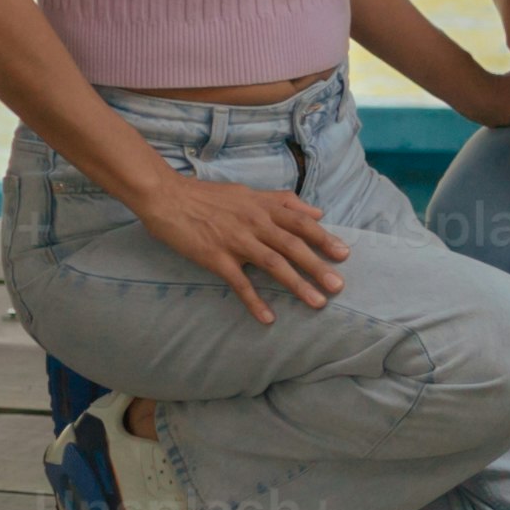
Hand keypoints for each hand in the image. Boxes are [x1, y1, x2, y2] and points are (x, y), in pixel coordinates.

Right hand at [140, 171, 350, 321]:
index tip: (344, 254)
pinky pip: (240, 283)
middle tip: (338, 286)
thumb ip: (282, 201)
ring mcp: (235, 241)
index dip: (324, 238)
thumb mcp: (248, 192)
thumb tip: (316, 212)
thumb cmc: (207, 196)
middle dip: (318, 266)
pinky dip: (254, 301)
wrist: (166, 197)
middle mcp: (254, 223)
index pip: (300, 223)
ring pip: (274, 264)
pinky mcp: (216, 257)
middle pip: (293, 246)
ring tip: (317, 302)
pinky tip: (268, 318)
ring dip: (297, 285)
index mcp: (262, 207)